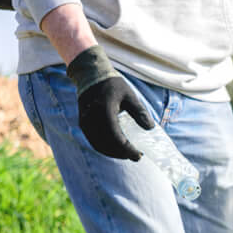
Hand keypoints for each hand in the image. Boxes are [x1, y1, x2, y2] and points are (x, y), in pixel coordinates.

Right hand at [66, 45, 153, 159]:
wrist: (91, 76)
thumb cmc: (113, 85)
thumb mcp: (130, 96)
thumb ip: (140, 112)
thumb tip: (150, 128)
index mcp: (105, 110)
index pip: (116, 137)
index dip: (128, 149)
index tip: (139, 155)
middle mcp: (92, 118)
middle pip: (107, 144)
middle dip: (122, 154)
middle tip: (136, 156)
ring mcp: (85, 122)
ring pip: (99, 145)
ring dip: (113, 153)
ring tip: (127, 154)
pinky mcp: (83, 124)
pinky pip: (93, 141)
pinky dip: (105, 148)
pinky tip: (116, 150)